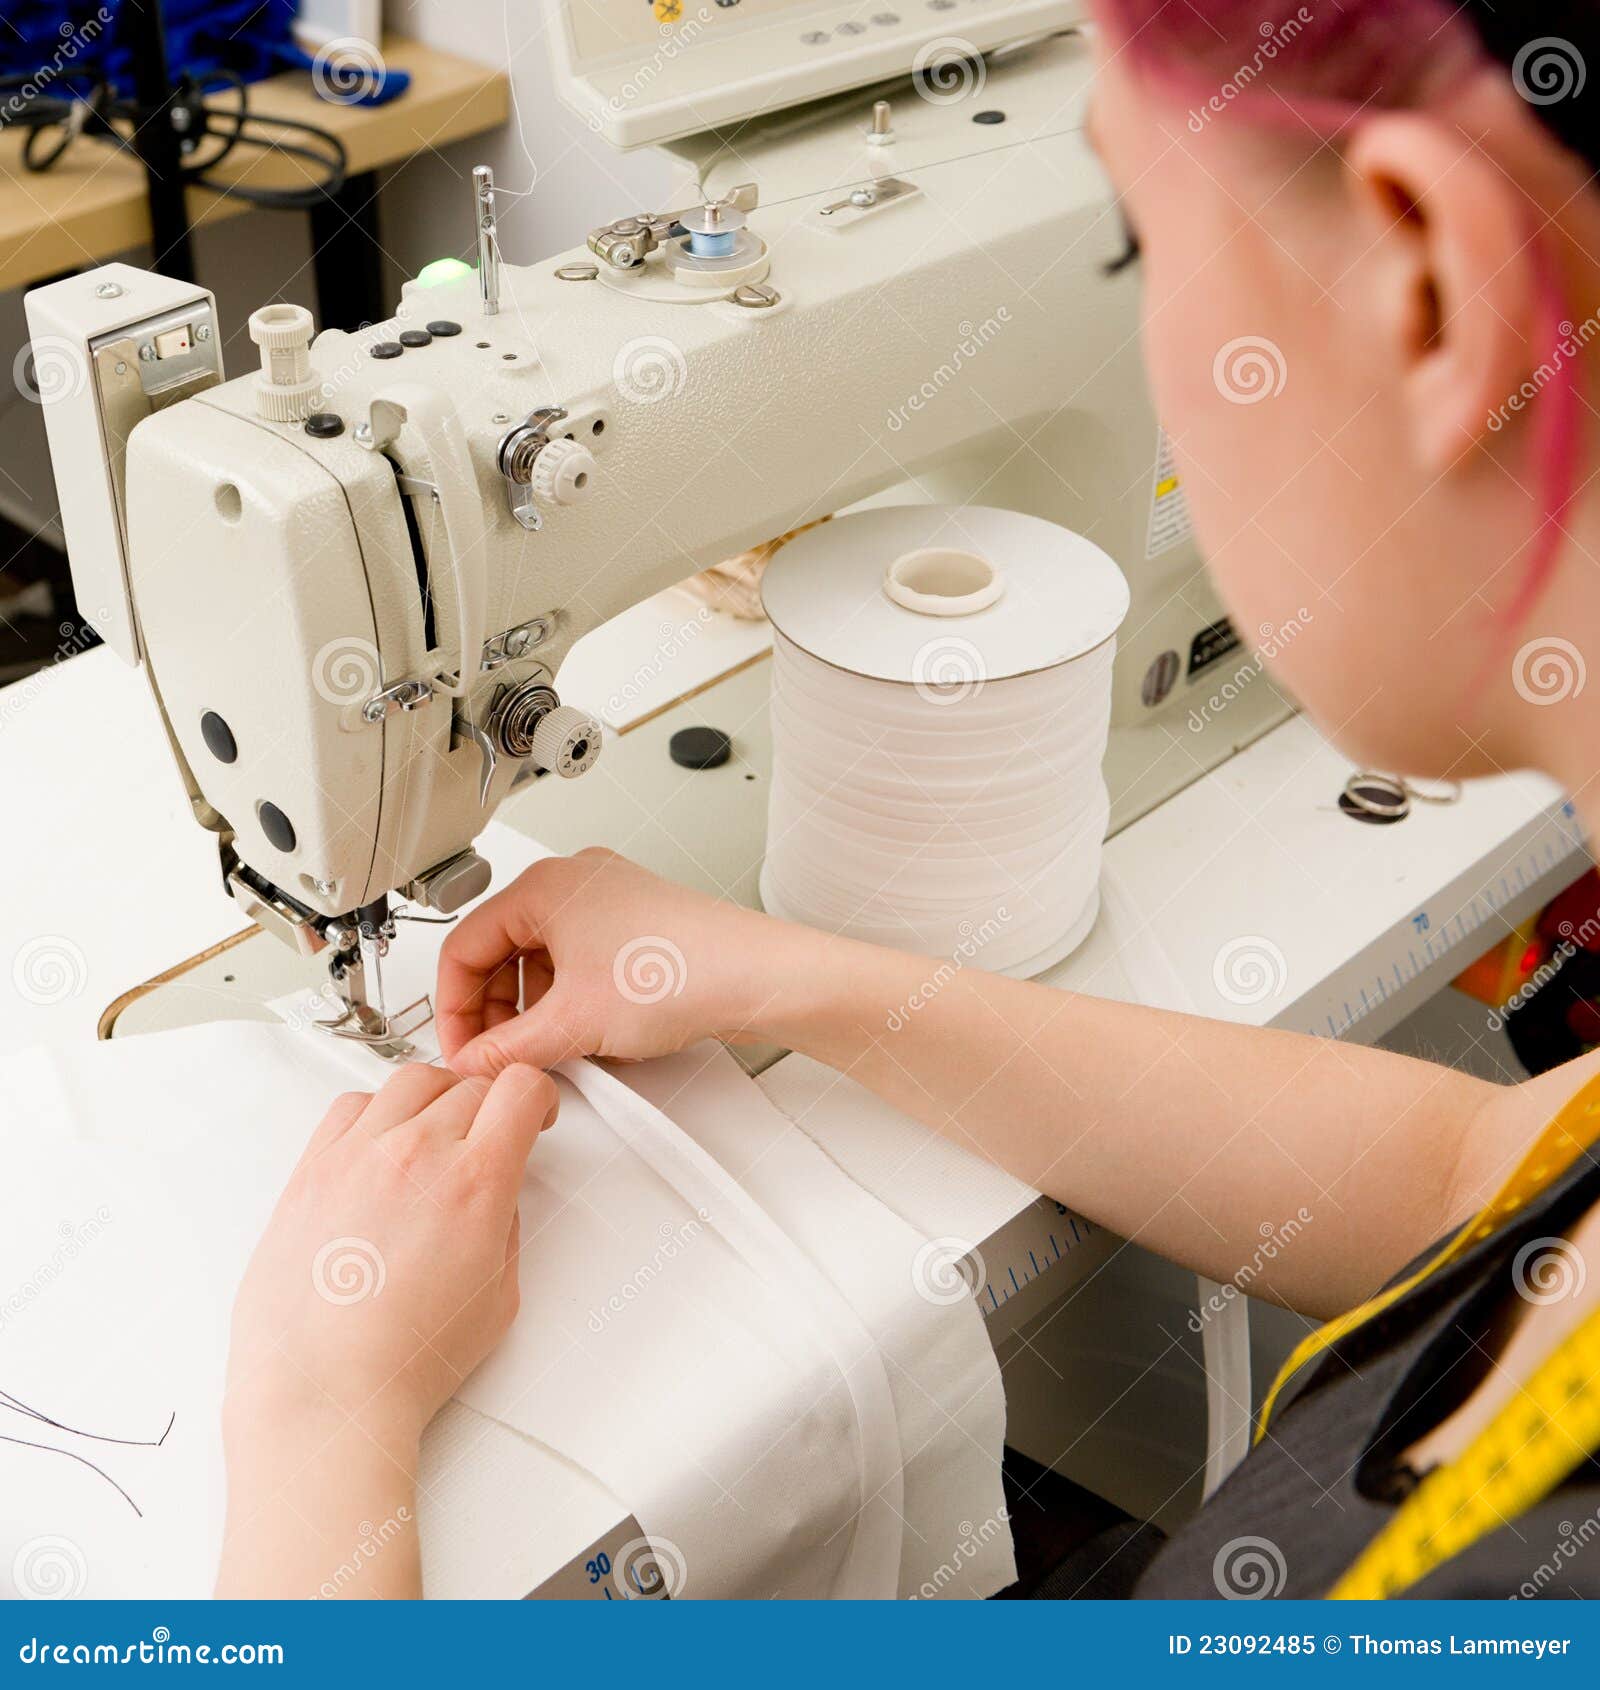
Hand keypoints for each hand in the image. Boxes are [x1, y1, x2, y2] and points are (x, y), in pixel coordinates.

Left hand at [224, 1062, 557, 1449]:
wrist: (324, 1392)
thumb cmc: (404, 1361)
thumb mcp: (499, 1298)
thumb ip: (506, 1227)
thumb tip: (498, 1193)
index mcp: (475, 1184)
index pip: (520, 1088)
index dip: (539, 1096)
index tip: (534, 1115)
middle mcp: (416, 1155)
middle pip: (470, 1084)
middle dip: (491, 1107)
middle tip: (489, 1139)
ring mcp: (357, 1156)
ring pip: (411, 1081)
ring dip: (436, 1099)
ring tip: (434, 1137)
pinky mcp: (311, 1170)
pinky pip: (351, 1106)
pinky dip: (377, 1113)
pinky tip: (382, 1146)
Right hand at [437, 847, 820, 1075]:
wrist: (758, 977)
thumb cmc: (682, 970)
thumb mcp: (572, 1022)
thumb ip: (508, 1051)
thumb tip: (475, 1064)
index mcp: (545, 886)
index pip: (464, 946)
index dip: (454, 1010)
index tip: (461, 1052)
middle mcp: (575, 882)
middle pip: (501, 952)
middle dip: (495, 1012)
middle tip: (497, 1058)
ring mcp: (610, 902)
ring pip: (542, 961)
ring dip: (533, 1011)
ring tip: (545, 1052)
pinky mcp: (637, 928)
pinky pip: (580, 965)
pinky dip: (570, 1001)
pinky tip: (583, 1037)